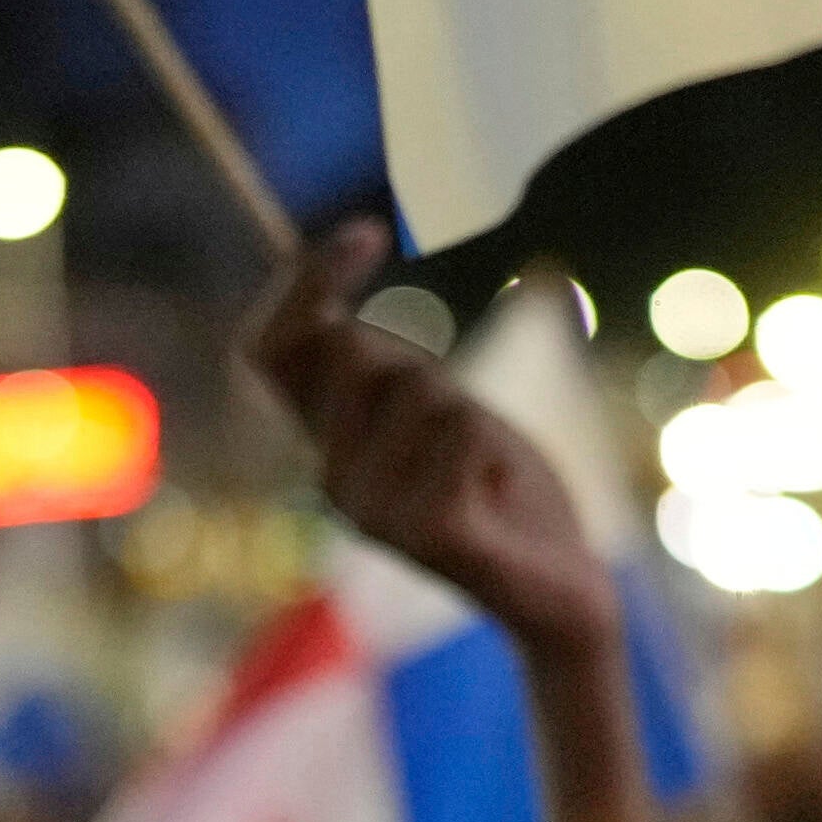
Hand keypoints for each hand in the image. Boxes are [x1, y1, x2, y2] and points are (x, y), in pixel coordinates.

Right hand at [243, 219, 622, 661]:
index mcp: (323, 444)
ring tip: (483, 467)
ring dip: (467, 408)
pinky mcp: (427, 537)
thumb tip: (331, 294)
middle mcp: (330, 479)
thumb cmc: (496, 486)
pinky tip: (495, 490)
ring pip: (420, 387)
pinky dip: (491, 443)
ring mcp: (372, 514)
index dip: (302, 282)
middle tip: (459, 420)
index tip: (370, 232)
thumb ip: (377, 366)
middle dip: (416, 356)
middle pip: (352, 354)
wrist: (556, 589)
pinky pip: (460, 431)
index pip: (266, 351)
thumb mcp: (430, 406)